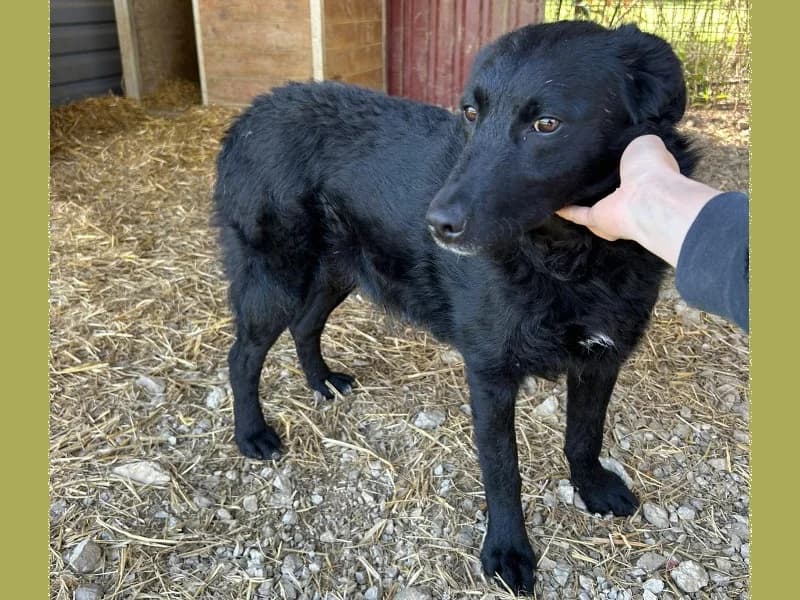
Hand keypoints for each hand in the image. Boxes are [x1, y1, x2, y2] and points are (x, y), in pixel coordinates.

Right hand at [556, 135, 719, 266]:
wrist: (648, 196)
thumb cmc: (652, 168)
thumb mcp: (644, 142)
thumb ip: (633, 142)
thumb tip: (624, 140)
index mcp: (643, 176)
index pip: (628, 169)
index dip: (617, 161)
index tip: (602, 152)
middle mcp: (628, 195)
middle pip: (608, 188)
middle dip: (596, 180)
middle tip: (578, 166)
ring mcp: (613, 210)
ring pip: (592, 204)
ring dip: (579, 198)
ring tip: (562, 183)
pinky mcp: (597, 219)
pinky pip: (577, 214)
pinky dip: (565, 209)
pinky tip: (553, 203)